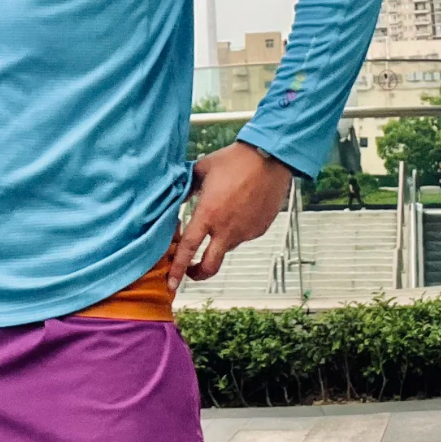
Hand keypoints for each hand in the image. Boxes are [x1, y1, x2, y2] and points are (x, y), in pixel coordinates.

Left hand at [168, 143, 292, 290]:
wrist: (270, 158)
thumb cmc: (235, 160)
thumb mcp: (202, 170)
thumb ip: (187, 187)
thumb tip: (177, 196)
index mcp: (208, 214)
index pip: (188, 249)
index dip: (178, 269)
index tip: (171, 283)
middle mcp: (226, 229)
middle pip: (210, 266)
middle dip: (198, 274)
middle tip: (192, 271)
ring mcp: (244, 231)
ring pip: (226, 247)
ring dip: (218, 242)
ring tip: (223, 215)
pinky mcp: (259, 229)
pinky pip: (243, 236)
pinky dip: (236, 230)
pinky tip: (239, 210)